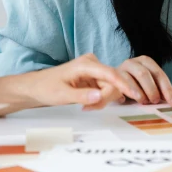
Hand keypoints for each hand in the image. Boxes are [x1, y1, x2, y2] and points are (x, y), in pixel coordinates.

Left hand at [25, 54, 141, 109]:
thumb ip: (82, 96)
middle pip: (113, 82)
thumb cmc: (46, 88)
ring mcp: (95, 70)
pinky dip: (101, 99)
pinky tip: (90, 103)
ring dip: (103, 99)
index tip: (136, 94)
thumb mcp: (62, 95)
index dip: (124, 84)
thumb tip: (100, 96)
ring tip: (86, 106)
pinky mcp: (95, 77)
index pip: (110, 73)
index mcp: (86, 64)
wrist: (36, 86)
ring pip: (111, 86)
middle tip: (90, 109)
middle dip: (106, 98)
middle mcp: (93, 63)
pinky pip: (106, 88)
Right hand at [116, 56, 171, 105]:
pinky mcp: (114, 74)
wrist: (109, 84)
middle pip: (147, 73)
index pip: (159, 75)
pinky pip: (123, 81)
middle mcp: (135, 61)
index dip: (167, 89)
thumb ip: (157, 91)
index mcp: (146, 62)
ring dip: (143, 90)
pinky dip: (130, 90)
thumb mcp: (146, 88)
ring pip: (138, 75)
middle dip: (153, 88)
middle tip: (156, 101)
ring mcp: (124, 66)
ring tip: (145, 101)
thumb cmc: (132, 86)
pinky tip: (133, 99)